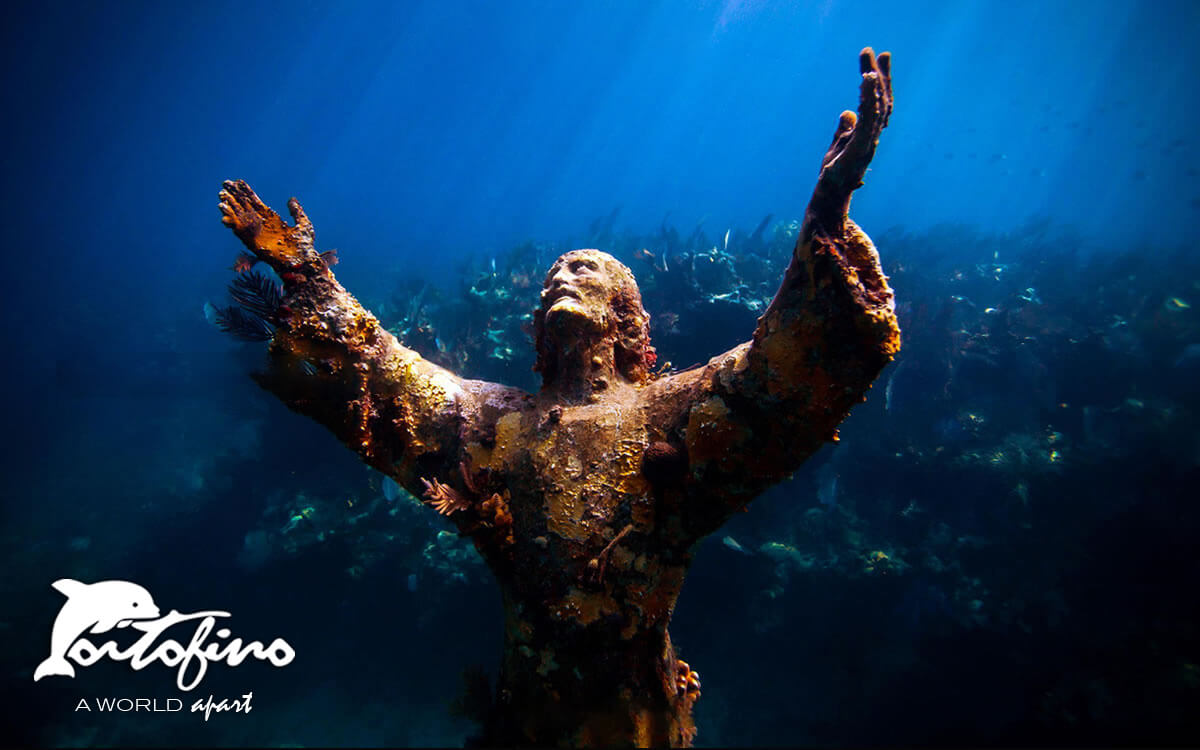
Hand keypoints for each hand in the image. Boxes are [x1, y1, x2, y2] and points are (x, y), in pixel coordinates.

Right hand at [218, 179, 314, 267]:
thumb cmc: (305, 246)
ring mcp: (256, 233)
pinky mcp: (252, 242)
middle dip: (234, 196)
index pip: (255, 202)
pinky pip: (238, 231)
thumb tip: (291, 199)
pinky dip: (230, 222)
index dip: (246, 192)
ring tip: (221, 196)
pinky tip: (223, 214)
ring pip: (238, 217)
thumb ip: (296, 212)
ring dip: (229, 207)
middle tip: (224, 184)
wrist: (303, 261)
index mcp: (271, 219)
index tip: (237, 181)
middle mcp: (261, 224)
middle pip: (244, 207)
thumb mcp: (303, 224)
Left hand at [809, 48, 892, 231]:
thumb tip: (847, 112)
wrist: (829, 198)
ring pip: (877, 110)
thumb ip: (844, 130)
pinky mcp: (859, 148)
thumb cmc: (833, 176)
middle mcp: (872, 136)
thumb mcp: (837, 146)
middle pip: (881, 102)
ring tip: (870, 66)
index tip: (878, 61)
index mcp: (868, 134)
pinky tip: (866, 82)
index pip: (878, 104)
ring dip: (874, 86)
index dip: (880, 84)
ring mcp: (868, 143)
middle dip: (881, 77)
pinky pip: (868, 119)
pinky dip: (869, 99)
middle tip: (879, 52)